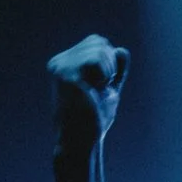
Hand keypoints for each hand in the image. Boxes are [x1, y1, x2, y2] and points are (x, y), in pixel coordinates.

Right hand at [48, 34, 126, 151]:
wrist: (82, 140)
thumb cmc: (94, 118)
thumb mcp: (109, 89)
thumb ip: (115, 70)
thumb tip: (122, 50)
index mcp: (65, 63)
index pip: (96, 41)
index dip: (110, 60)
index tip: (102, 85)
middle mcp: (59, 61)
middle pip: (99, 41)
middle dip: (110, 64)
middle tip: (99, 88)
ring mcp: (60, 66)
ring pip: (99, 47)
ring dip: (107, 71)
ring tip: (94, 90)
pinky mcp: (65, 74)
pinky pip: (96, 58)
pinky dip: (104, 74)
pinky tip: (93, 89)